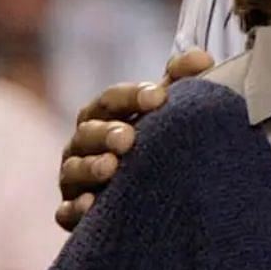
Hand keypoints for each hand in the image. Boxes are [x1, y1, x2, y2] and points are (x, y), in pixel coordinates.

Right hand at [55, 49, 213, 230]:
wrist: (151, 186)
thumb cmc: (155, 136)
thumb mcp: (167, 106)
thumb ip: (182, 79)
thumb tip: (203, 58)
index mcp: (104, 114)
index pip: (112, 99)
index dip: (133, 96)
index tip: (158, 97)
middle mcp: (84, 144)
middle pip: (88, 133)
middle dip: (106, 133)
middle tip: (127, 138)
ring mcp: (75, 178)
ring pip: (73, 170)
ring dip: (89, 168)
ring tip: (110, 167)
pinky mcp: (73, 211)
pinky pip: (66, 211)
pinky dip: (76, 208)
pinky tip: (90, 206)